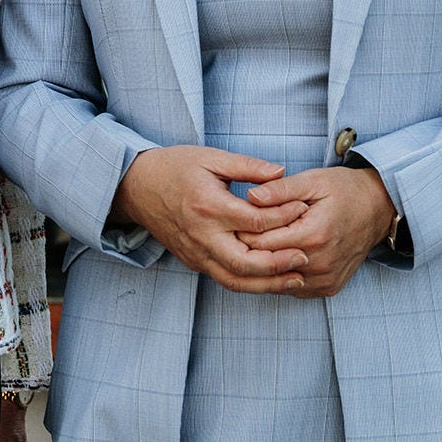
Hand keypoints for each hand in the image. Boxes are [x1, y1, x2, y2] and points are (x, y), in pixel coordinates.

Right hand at [113, 146, 309, 292]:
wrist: (136, 187)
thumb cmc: (174, 167)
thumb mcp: (211, 158)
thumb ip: (248, 166)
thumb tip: (281, 172)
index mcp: (208, 206)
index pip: (255, 220)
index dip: (284, 216)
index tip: (304, 209)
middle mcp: (202, 235)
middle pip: (245, 262)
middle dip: (278, 264)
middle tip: (306, 258)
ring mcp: (196, 253)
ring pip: (235, 280)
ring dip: (268, 284)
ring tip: (296, 279)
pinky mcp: (193, 261)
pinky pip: (224, 279)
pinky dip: (250, 283)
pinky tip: (271, 280)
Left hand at [243, 165, 398, 298]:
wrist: (377, 209)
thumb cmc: (344, 191)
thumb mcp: (312, 181)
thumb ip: (280, 190)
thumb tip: (251, 196)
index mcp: (314, 235)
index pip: (260, 242)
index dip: (243, 230)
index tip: (235, 219)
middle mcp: (320, 264)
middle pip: (265, 264)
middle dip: (248, 249)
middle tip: (239, 232)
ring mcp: (325, 280)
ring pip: (276, 281)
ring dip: (264, 265)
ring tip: (257, 244)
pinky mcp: (328, 288)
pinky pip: (292, 288)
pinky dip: (281, 275)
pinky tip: (277, 257)